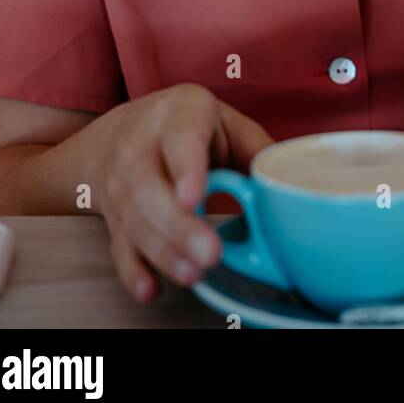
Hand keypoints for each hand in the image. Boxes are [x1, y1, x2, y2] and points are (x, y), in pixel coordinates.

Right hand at [90, 83, 272, 301]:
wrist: (119, 134)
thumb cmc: (184, 126)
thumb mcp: (222, 120)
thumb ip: (255, 148)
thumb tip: (288, 184)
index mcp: (177, 114)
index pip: (181, 137)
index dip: (186, 168)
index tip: (194, 197)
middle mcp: (140, 147)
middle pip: (150, 188)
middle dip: (179, 226)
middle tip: (209, 253)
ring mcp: (121, 183)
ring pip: (136, 221)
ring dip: (164, 252)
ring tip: (194, 273)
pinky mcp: (114, 217)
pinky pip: (119, 246)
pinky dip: (133, 271)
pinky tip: (150, 288)